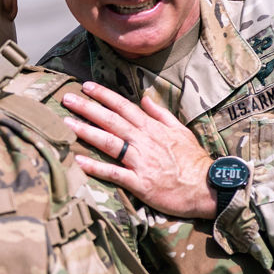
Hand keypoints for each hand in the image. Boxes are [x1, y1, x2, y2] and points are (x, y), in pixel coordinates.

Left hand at [62, 81, 217, 218]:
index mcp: (152, 128)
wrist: (207, 186)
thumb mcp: (180, 130)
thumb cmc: (194, 160)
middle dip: (87, 108)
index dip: (103, 95)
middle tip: (66, 98)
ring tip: (65, 123)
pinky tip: (78, 160)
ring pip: (108, 142)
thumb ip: (161, 114)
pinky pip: (113, 173)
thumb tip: (144, 99)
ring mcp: (140, 161)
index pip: (124, 106)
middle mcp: (143, 141)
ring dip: (85, 131)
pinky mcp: (139, 182)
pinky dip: (95, 167)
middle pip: (110, 120)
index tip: (86, 86)